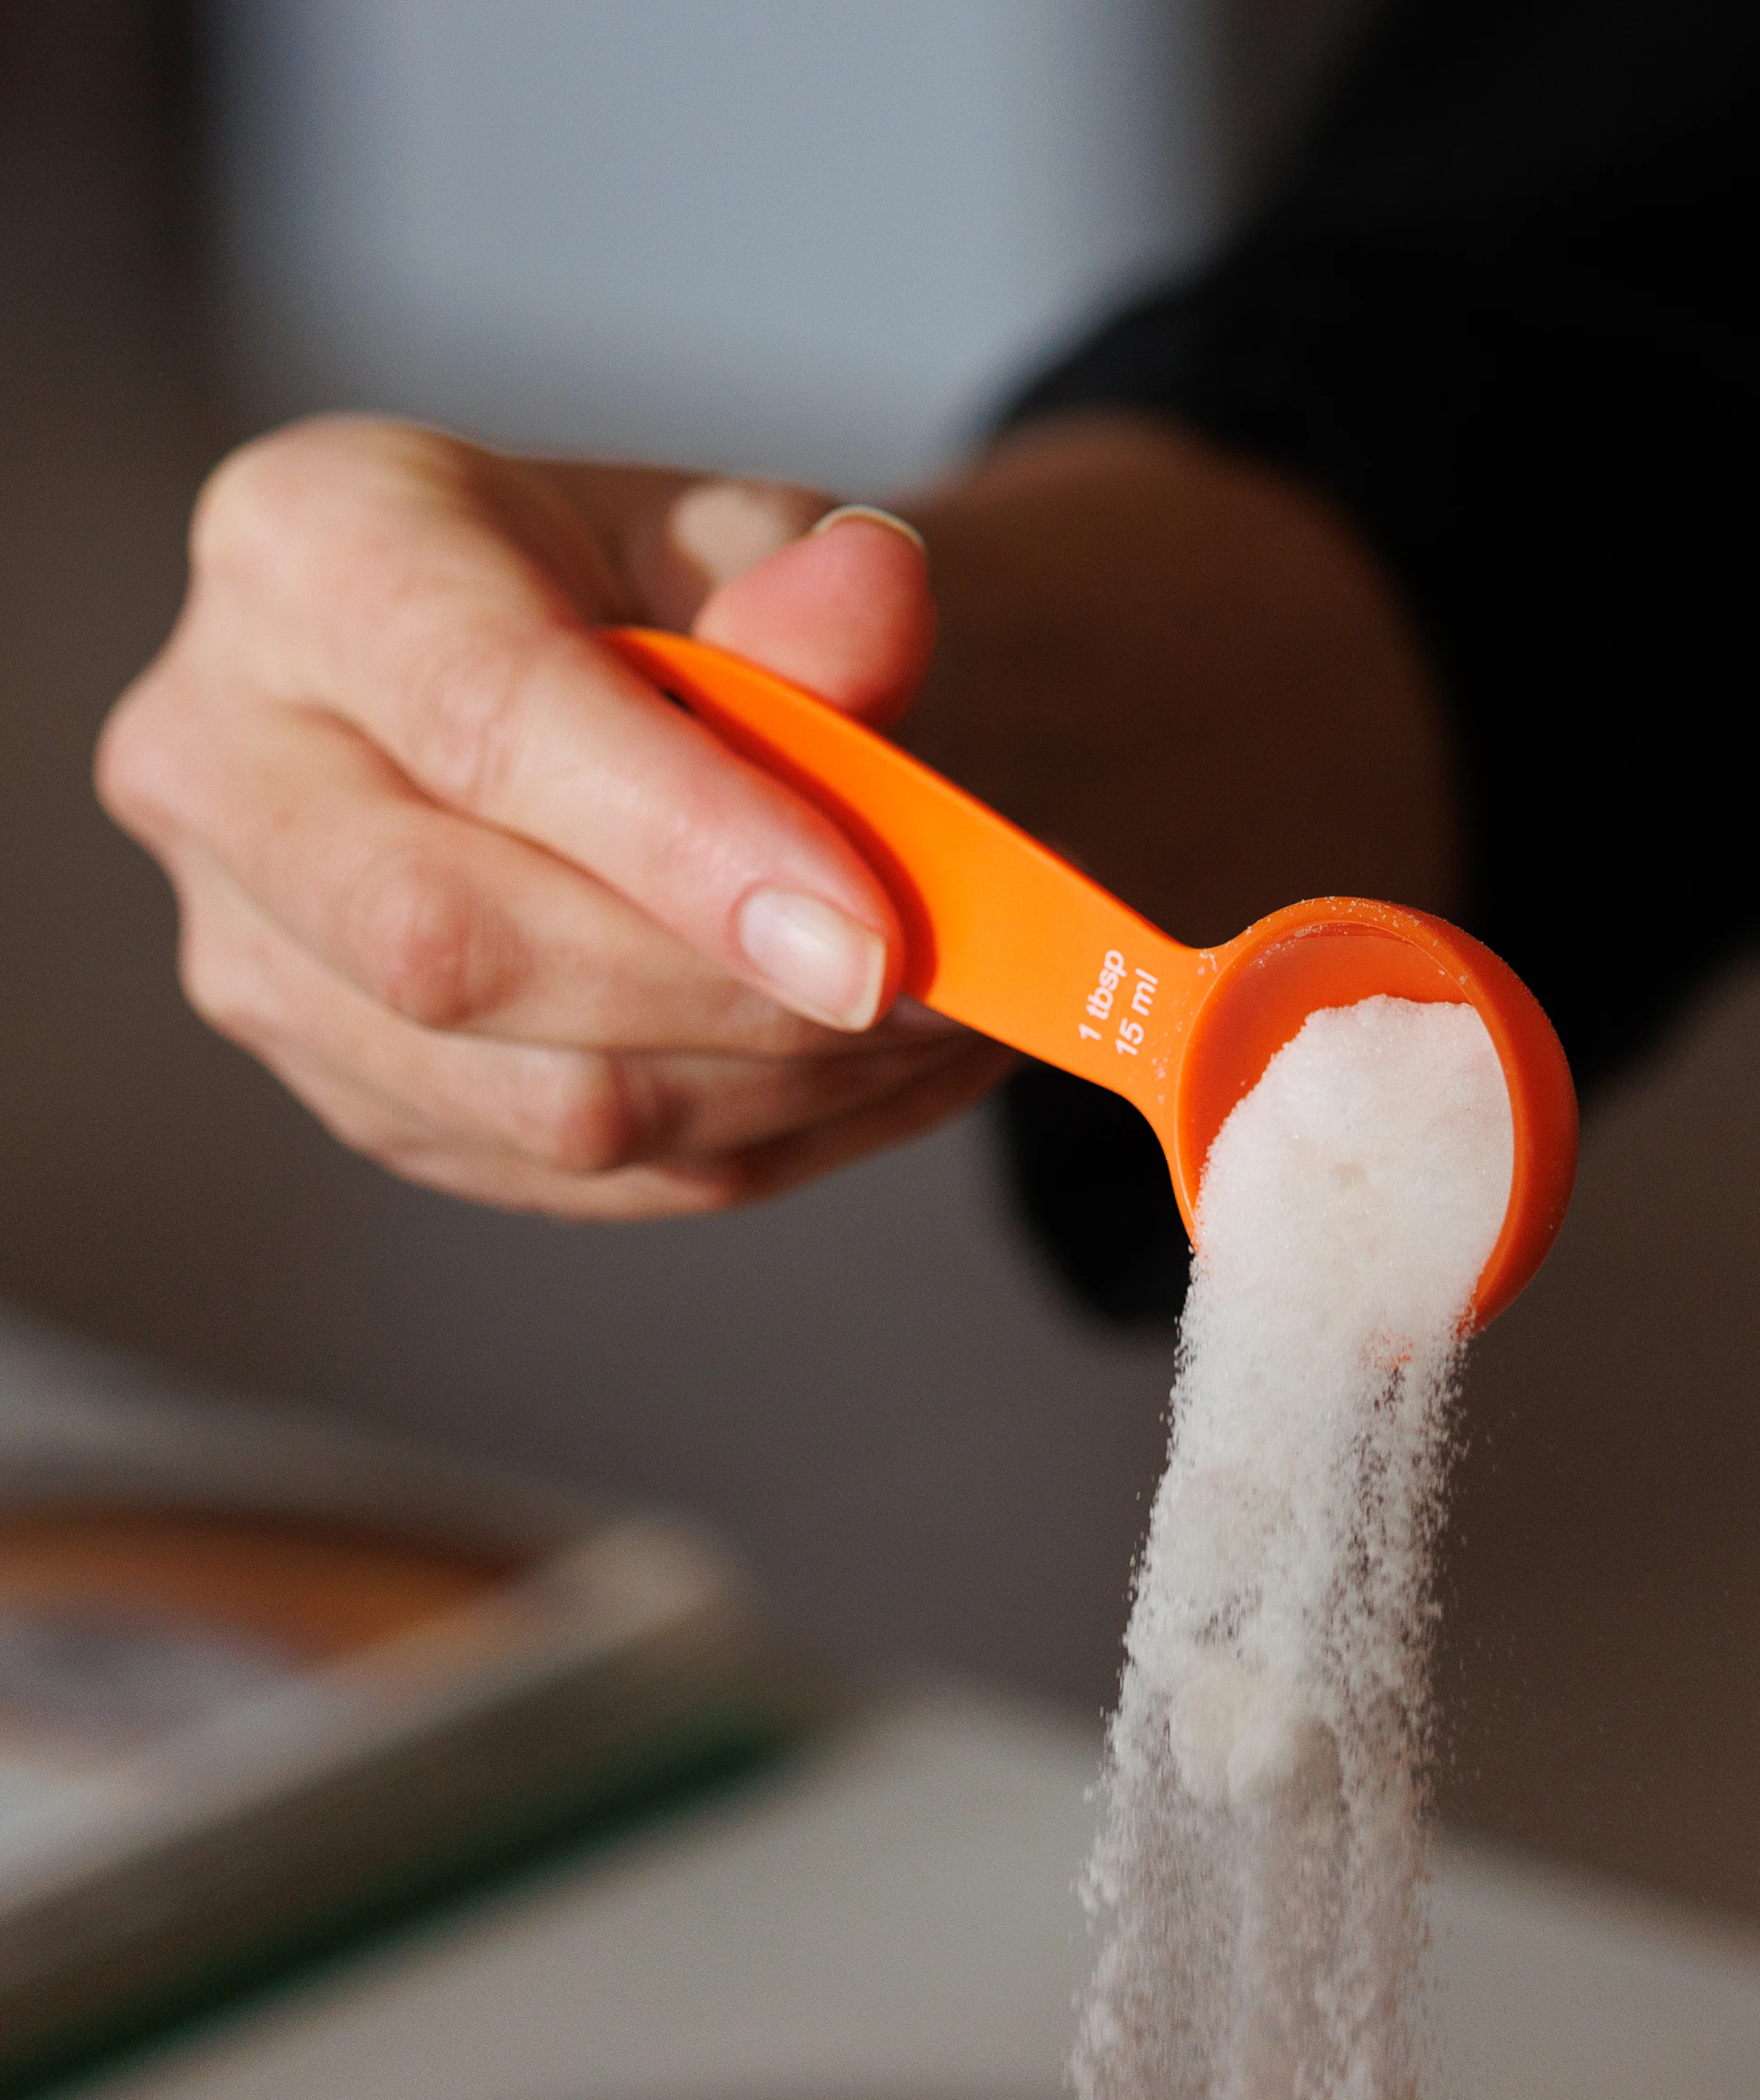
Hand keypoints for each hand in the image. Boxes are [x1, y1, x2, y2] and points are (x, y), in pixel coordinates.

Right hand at [97, 417, 1014, 1216]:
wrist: (606, 693)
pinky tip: (874, 1076)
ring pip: (531, 1102)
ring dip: (775, 1091)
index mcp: (310, 551)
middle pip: (454, 946)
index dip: (687, 843)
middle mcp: (223, 760)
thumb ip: (805, 578)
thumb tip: (871, 605)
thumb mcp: (743, 540)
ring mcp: (262, 954)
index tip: (873, 941)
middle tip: (939, 992)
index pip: (481, 719)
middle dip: (729, 999)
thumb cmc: (664, 596)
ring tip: (944, 1026)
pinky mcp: (349, 1089)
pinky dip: (758, 1143)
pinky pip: (575, 1178)